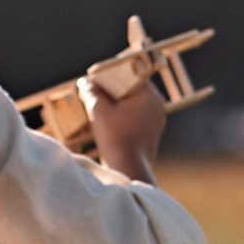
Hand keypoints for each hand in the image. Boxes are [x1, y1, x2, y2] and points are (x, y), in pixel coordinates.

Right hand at [86, 69, 166, 184]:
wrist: (128, 168)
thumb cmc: (115, 137)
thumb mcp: (98, 110)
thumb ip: (91, 92)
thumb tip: (85, 82)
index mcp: (148, 93)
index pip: (129, 74)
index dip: (111, 76)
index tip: (96, 81)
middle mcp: (157, 104)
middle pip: (132, 89)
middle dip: (113, 91)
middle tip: (95, 96)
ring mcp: (157, 119)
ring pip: (134, 104)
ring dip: (118, 106)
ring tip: (101, 113)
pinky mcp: (153, 133)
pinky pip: (137, 118)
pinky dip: (124, 118)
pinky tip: (110, 126)